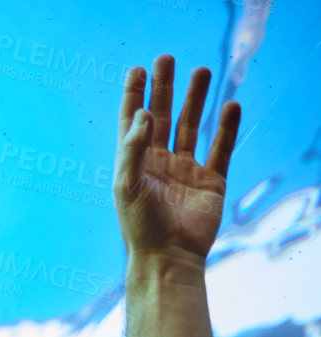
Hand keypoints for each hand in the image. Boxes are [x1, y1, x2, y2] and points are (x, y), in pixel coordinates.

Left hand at [115, 55, 239, 261]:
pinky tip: (230, 105)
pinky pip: (220, 148)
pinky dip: (226, 128)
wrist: (169, 258)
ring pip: (191, 126)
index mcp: (134, 164)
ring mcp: (185, 170)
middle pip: (163, 116)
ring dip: (196, 99)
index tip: (136, 70)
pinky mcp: (210, 181)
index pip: (132, 122)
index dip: (134, 96)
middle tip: (166, 58)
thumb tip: (145, 113)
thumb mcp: (127, 185)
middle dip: (165, 88)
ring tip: (201, 71)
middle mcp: (158, 163)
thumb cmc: (140, 225)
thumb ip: (132, 148)